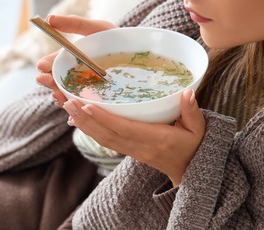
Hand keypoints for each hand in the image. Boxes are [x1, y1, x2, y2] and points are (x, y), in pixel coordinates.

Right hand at [35, 15, 115, 106]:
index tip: (41, 66)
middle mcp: (74, 78)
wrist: (139, 53)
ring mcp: (85, 92)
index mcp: (70, 61)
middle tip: (44, 79)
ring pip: (68, 98)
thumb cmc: (116, 38)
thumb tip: (50, 19)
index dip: (45, 66)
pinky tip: (74, 113)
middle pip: (56, 83)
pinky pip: (85, 110)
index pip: (52, 65)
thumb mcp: (97, 28)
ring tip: (57, 95)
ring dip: (60, 98)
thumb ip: (75, 23)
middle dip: (48, 82)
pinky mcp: (97, 104)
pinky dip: (78, 111)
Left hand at [63, 88, 205, 186]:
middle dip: (86, 118)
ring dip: (83, 123)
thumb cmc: (194, 146)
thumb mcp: (198, 128)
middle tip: (67, 101)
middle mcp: (140, 147)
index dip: (105, 118)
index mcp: (156, 140)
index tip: (87, 104)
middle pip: (107, 134)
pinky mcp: (128, 150)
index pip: (126, 128)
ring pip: (102, 138)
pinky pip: (105, 140)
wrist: (190, 170)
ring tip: (66, 105)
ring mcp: (132, 150)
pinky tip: (77, 118)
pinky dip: (90, 129)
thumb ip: (192, 110)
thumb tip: (187, 92)